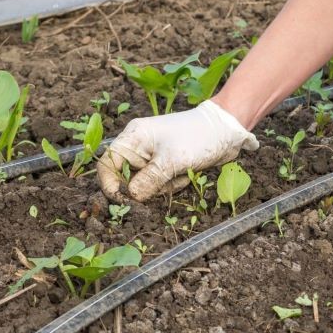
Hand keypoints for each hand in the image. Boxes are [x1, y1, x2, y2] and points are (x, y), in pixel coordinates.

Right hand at [97, 101, 258, 201]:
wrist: (225, 132)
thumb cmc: (197, 138)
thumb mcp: (171, 161)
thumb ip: (148, 181)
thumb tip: (130, 197)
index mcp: (133, 137)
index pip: (107, 164)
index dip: (110, 184)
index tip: (124, 201)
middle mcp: (138, 146)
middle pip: (125, 178)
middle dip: (144, 187)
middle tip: (164, 183)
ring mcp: (151, 156)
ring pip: (142, 184)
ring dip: (161, 186)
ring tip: (179, 173)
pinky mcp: (163, 164)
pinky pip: (157, 184)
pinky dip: (170, 184)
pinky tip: (184, 174)